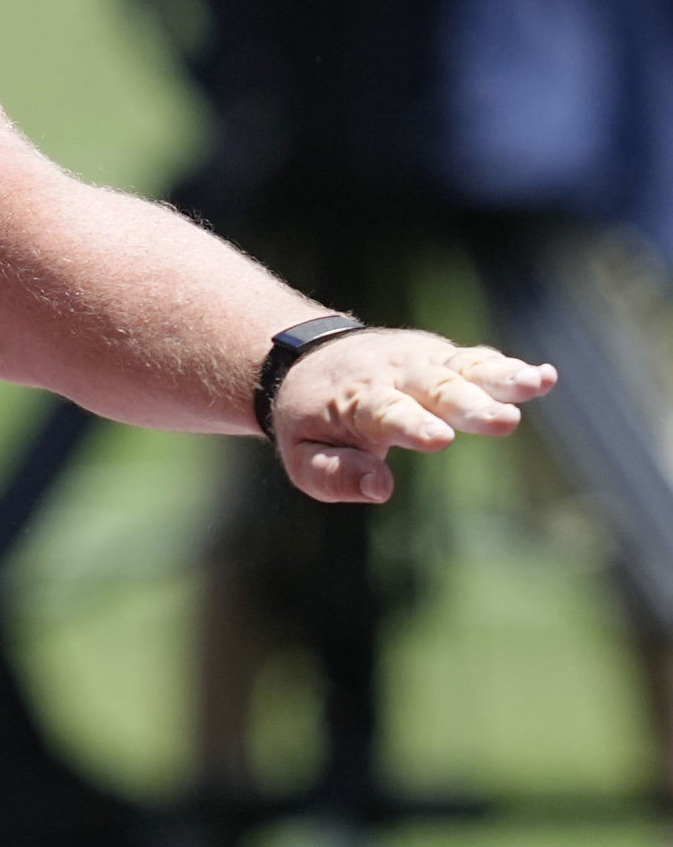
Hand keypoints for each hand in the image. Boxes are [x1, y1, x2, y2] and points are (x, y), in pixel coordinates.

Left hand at [271, 329, 556, 502]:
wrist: (310, 357)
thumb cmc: (310, 420)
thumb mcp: (302, 455)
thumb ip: (336, 474)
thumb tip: (380, 490)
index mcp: (356, 403)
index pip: (386, 413)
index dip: (412, 425)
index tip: (439, 439)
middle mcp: (394, 376)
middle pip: (435, 389)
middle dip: (469, 405)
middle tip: (504, 422)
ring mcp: (423, 362)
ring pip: (463, 368)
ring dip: (501, 377)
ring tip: (536, 384)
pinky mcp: (445, 357)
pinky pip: (478, 361)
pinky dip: (510, 368)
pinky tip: (545, 378)